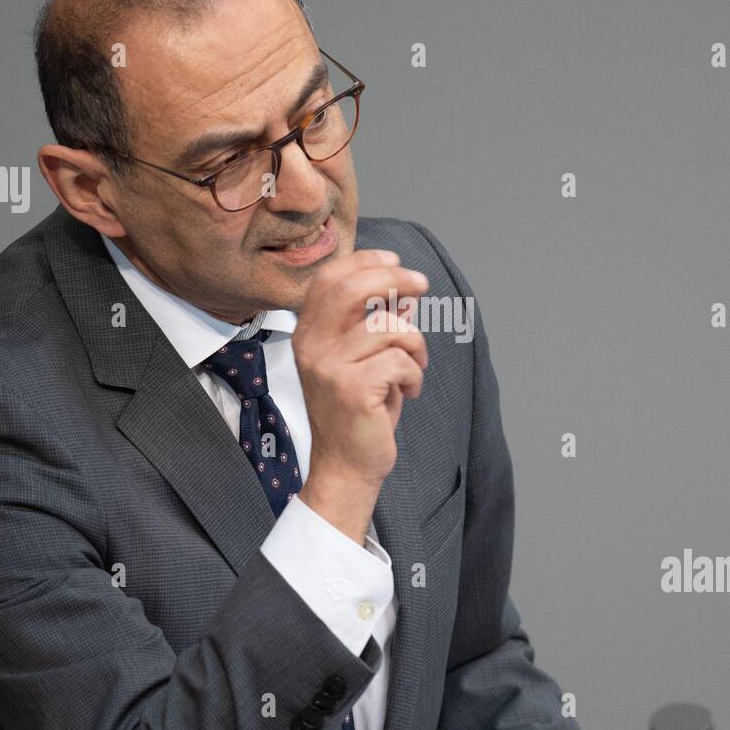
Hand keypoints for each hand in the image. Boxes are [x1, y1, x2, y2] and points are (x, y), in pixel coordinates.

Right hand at [293, 248, 428, 541]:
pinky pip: (400, 361)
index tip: (395, 262)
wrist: (345, 467)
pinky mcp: (351, 390)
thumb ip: (378, 323)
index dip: (365, 261)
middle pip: (353, 289)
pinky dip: (415, 375)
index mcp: (307, 334)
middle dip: (395, 280)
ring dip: (415, 345)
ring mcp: (328, 368)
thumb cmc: (357, 412)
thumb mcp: (365, 359)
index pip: (330, 279)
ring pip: (388, 327)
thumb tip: (405, 290)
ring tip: (413, 368)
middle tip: (421, 286)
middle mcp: (311, 346)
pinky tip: (407, 393)